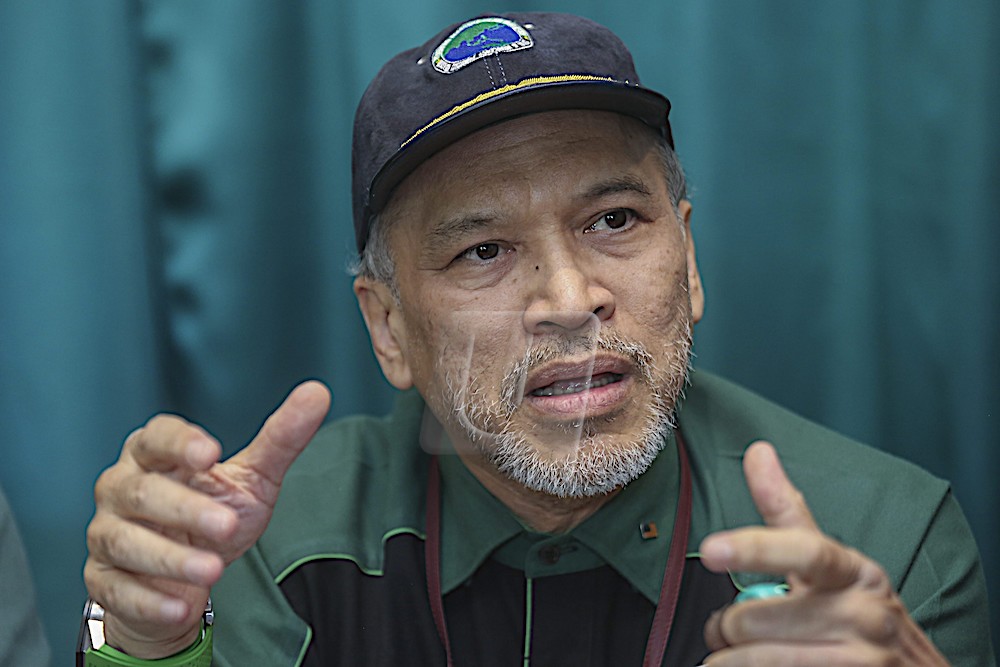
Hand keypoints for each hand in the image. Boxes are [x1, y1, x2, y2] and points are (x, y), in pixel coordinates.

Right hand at [83, 381, 329, 658]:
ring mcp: (107, 534)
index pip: (156, 437)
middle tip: (226, 525)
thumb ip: (281, 438)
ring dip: (170, 558)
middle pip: (143, 491)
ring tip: (213, 570)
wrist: (185, 578)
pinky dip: (151, 599)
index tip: (209, 453)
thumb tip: (316, 394)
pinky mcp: (104, 581)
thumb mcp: (252, 477)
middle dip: (185, 509)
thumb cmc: (212, 515)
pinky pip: (119, 590)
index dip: (179, 443)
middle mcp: (121, 488)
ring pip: (126, 541)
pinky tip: (182, 605)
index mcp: (153, 455)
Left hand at [698, 441, 948, 665]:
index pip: (805, 551)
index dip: (755, 549)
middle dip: (722, 626)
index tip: (712, 548)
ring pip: (757, 657)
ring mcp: (859, 660)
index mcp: (854, 572)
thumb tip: (757, 451)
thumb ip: (788, 512)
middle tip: (721, 629)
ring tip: (728, 657)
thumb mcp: (837, 564)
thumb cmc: (863, 615)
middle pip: (757, 617)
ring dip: (727, 661)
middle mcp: (862, 614)